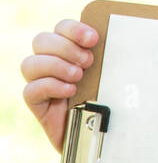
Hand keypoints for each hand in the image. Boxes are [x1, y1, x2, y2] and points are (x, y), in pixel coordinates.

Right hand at [20, 19, 99, 153]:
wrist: (99, 135)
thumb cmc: (105, 101)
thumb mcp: (109, 76)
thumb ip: (109, 58)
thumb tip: (122, 38)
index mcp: (67, 49)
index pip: (61, 27)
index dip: (74, 29)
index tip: (94, 39)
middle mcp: (49, 63)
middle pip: (41, 40)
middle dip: (65, 47)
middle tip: (88, 62)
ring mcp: (40, 83)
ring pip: (30, 64)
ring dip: (56, 66)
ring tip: (78, 76)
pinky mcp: (36, 104)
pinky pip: (30, 90)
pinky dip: (51, 86)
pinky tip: (70, 91)